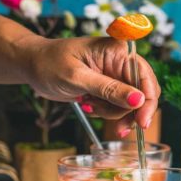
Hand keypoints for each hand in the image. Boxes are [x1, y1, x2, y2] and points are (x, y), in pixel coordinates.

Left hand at [24, 35, 160, 136]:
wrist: (33, 66)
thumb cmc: (49, 63)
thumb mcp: (78, 78)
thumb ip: (109, 89)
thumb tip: (139, 100)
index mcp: (118, 51)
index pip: (145, 78)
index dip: (147, 102)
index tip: (142, 123)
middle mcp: (121, 62)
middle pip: (143, 93)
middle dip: (130, 112)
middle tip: (118, 130)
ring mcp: (115, 75)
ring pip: (130, 104)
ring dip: (112, 113)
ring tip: (89, 106)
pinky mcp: (108, 87)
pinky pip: (117, 106)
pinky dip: (104, 111)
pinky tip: (87, 104)